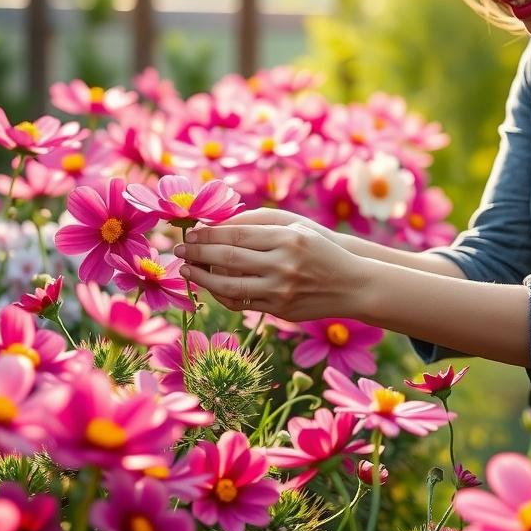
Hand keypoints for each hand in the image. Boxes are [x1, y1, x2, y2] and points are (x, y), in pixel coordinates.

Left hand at [172, 212, 367, 322]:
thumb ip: (258, 220)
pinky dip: (221, 295)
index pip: (237, 235)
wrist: (352, 284)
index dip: (208, 233)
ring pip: (230, 285)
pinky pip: (241, 304)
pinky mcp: (280, 311)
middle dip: (198, 253)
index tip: (190, 232)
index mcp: (288, 238)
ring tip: (187, 269)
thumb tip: (217, 222)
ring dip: (202, 277)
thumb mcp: (296, 225)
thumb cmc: (319, 247)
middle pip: (228, 259)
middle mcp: (284, 264)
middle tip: (179, 248)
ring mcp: (281, 291)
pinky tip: (210, 285)